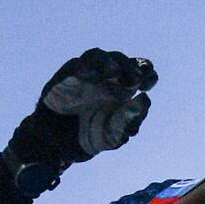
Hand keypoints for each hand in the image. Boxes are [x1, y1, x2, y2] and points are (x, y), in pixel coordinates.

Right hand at [3, 49, 156, 198]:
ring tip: (113, 71)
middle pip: (122, 60)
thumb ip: (130, 120)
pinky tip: (92, 77)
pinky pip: (74, 66)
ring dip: (107, 61)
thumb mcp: (114, 136)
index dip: (147, 73)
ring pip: (97, 55)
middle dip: (130, 66)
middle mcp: (105, 78)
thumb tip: (145, 100)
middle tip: (134, 79)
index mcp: (122, 89)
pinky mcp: (64, 78)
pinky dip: (84, 68)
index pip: (140, 71)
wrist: (56, 147)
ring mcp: (84, 76)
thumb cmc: (88, 136)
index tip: (148, 83)